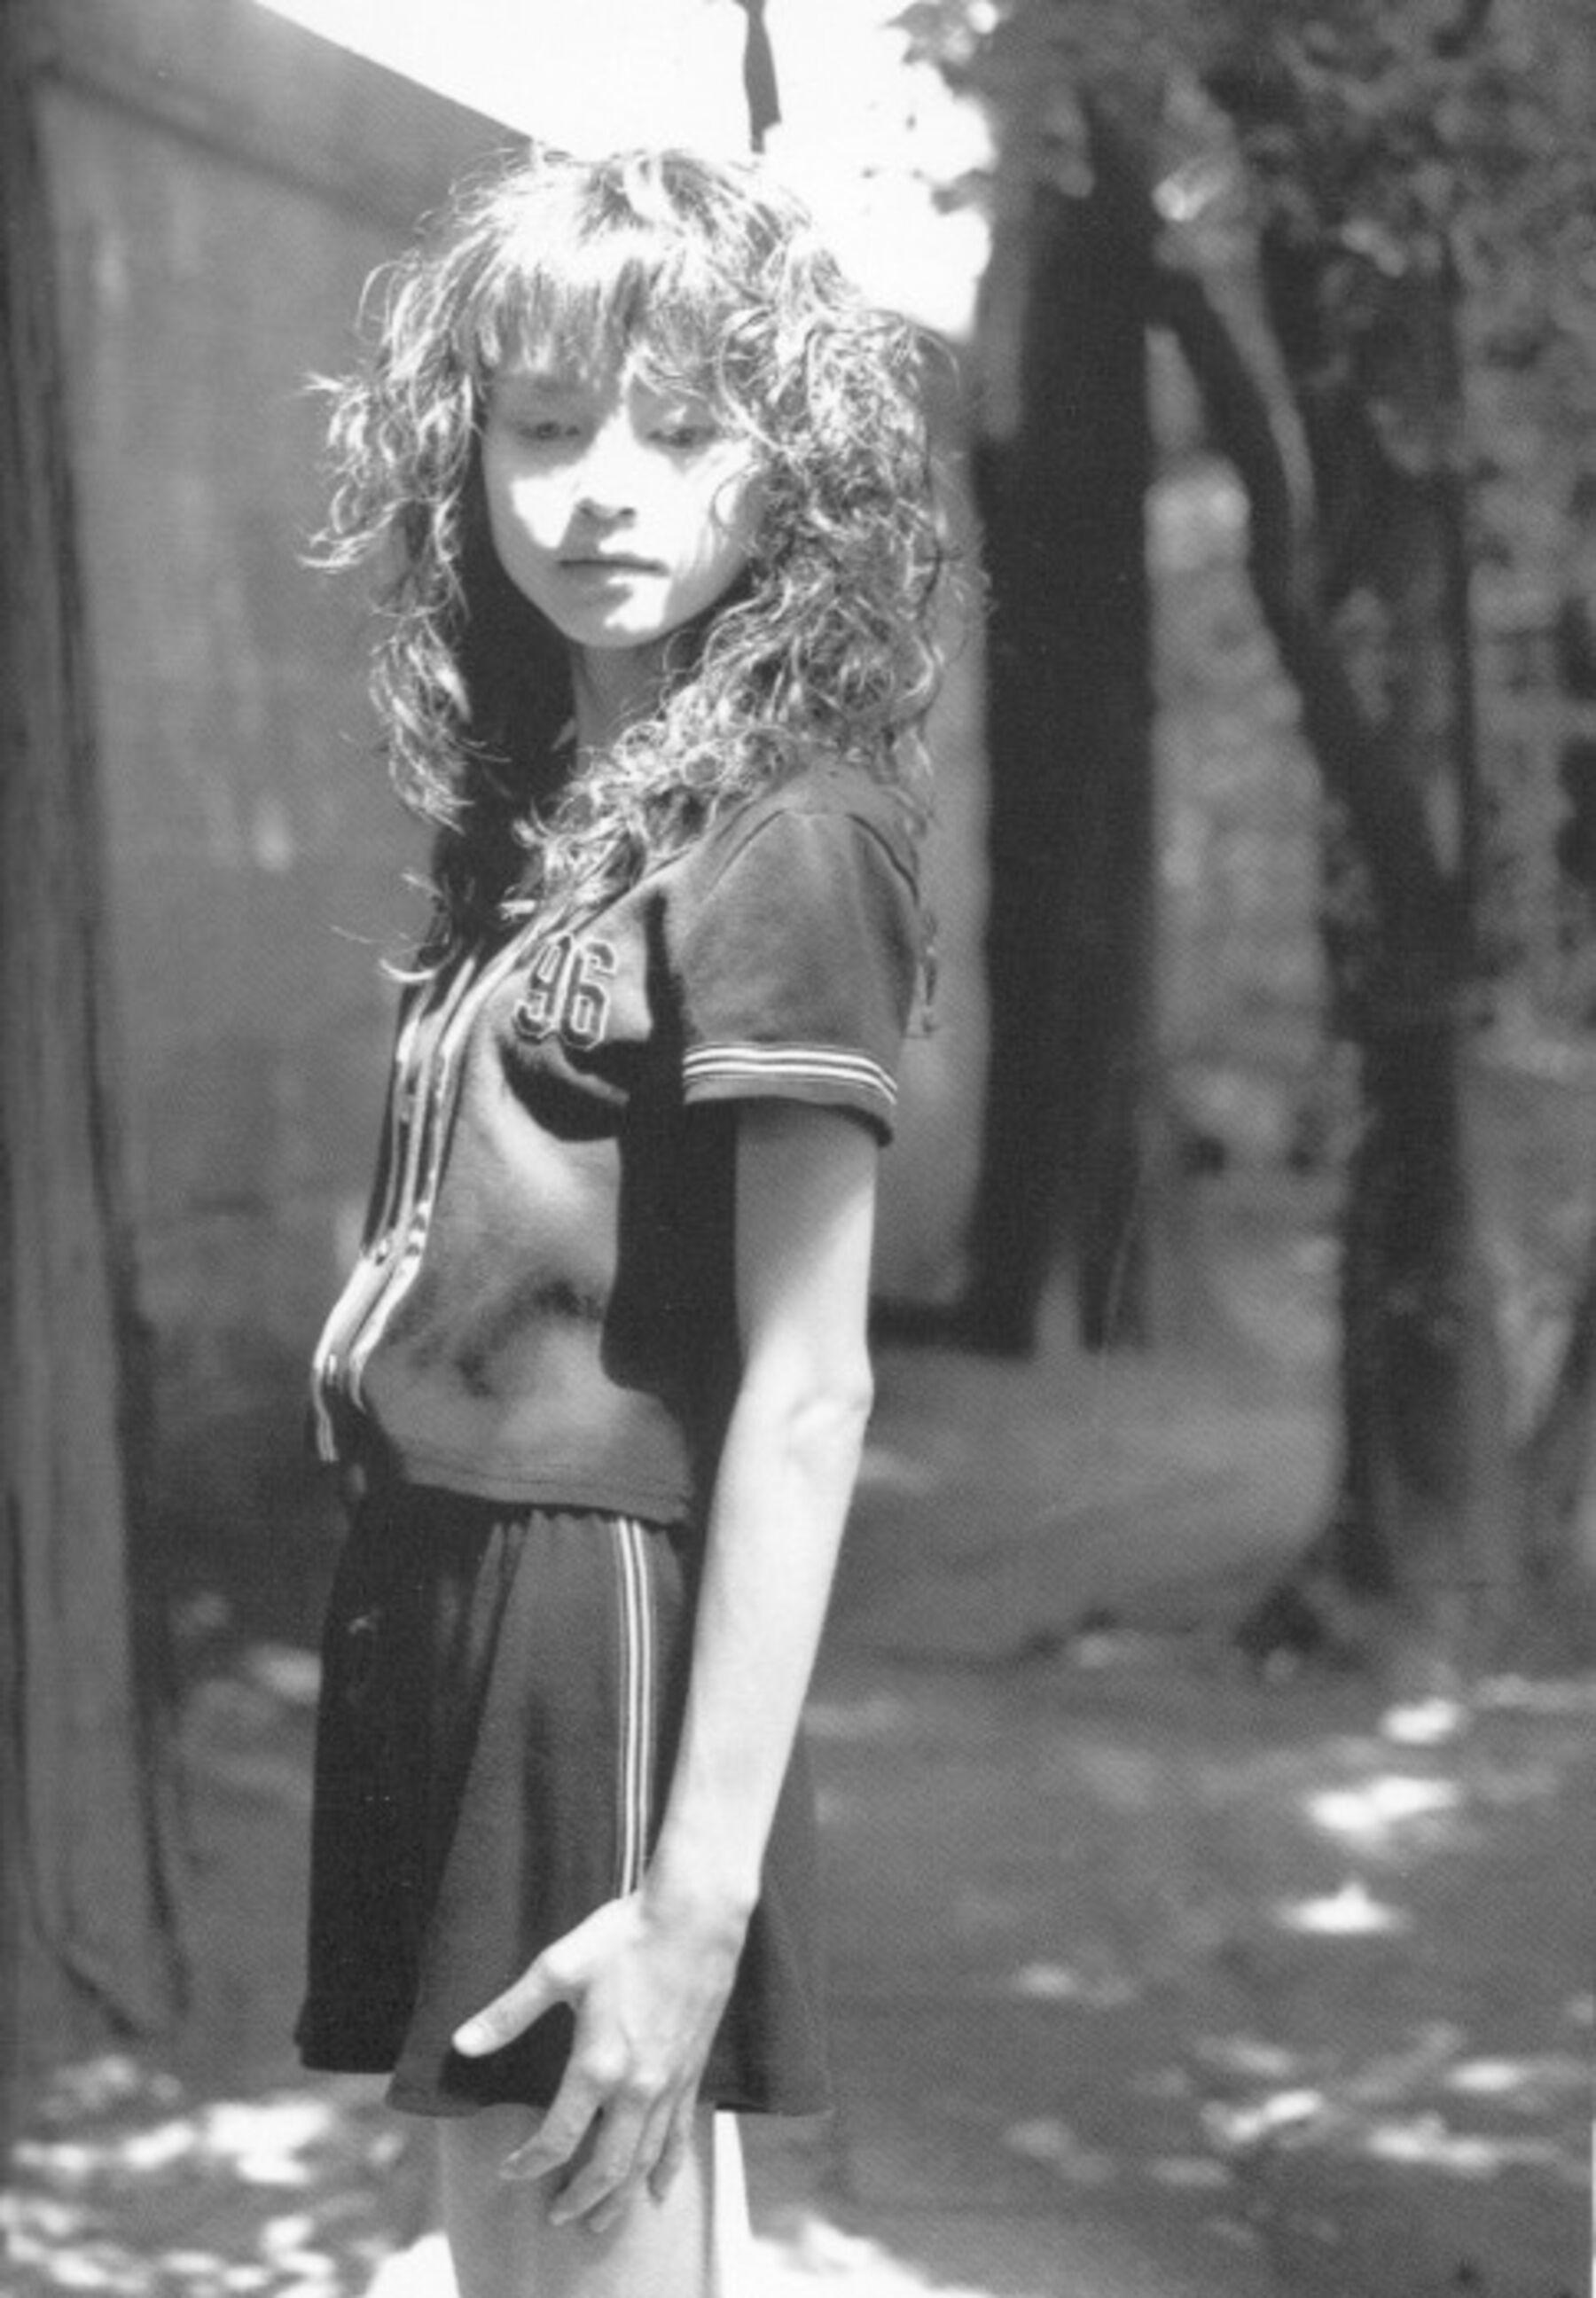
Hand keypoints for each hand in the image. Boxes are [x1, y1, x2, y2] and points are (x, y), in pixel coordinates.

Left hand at [451, 1884, 746, 2233]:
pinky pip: (678, 2137)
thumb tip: (460, 2044)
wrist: (695, 1918)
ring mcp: (669, 2084)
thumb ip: (509, 2013)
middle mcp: (636, 2087)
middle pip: (606, 2167)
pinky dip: (666, 2169)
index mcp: (597, 2065)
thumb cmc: (624, 1937)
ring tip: (600, 2223)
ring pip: (643, 2161)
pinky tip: (660, 2191)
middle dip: (578, 2199)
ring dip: (620, 2198)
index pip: (557, 2137)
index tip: (510, 2171)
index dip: (530, 2162)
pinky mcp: (691, 2072)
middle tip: (557, 2218)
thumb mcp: (558, 1969)